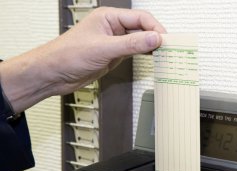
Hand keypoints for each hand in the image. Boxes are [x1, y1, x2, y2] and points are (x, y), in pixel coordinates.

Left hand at [0, 7, 165, 112]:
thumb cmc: (68, 55)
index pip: (140, 18)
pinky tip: (151, 58)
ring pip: (139, 40)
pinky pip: (133, 51)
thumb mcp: (104, 48)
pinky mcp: (113, 55)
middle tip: (169, 48)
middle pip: (142, 28)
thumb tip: (154, 38)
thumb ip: (131, 44)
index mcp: (109, 17)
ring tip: (164, 54)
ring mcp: (113, 42)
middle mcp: (112, 27)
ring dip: (151, 46)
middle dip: (156, 37)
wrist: (53, 74)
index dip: (155, 28)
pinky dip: (143, 54)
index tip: (166, 40)